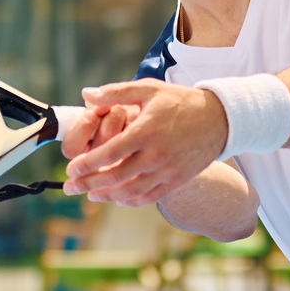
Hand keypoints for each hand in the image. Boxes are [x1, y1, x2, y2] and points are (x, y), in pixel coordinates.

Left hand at [64, 79, 228, 205]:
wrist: (219, 118)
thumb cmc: (179, 101)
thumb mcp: (148, 89)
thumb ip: (115, 93)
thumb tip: (86, 94)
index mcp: (146, 131)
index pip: (109, 153)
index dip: (86, 164)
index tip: (70, 168)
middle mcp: (156, 154)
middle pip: (115, 177)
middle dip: (88, 184)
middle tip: (70, 187)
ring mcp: (168, 170)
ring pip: (131, 192)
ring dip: (106, 196)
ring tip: (90, 194)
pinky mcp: (177, 180)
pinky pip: (150, 197)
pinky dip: (130, 201)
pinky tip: (117, 198)